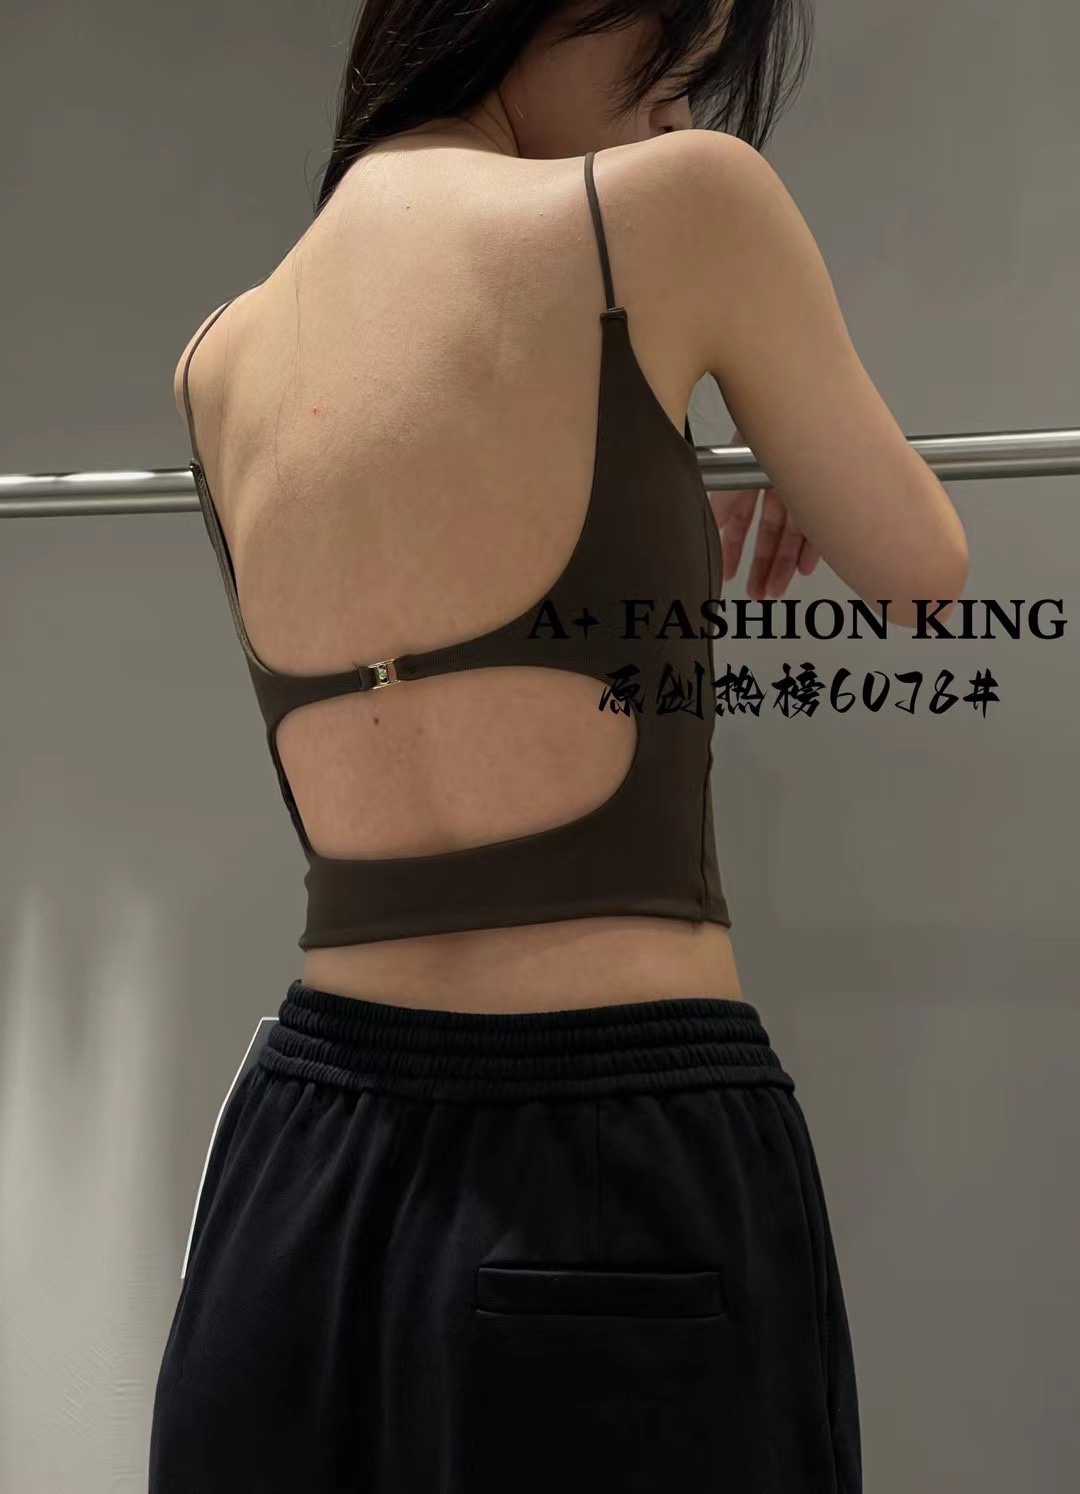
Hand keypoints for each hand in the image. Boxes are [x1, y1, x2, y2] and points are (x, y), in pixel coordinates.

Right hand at [710, 428, 820, 599]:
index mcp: (751, 474)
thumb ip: (724, 500)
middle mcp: (778, 481)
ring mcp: (804, 485)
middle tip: (756, 591)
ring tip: (775, 588)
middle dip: (761, 565)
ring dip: (783, 564)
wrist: (801, 398)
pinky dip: (812, 547)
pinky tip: (804, 567)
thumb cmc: (771, 419)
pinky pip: (822, 524)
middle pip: (768, 532)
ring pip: (794, 533)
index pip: (739, 520)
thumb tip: (714, 525)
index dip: (731, 549)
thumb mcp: (737, 464)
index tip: (726, 571)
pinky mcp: (830, 488)